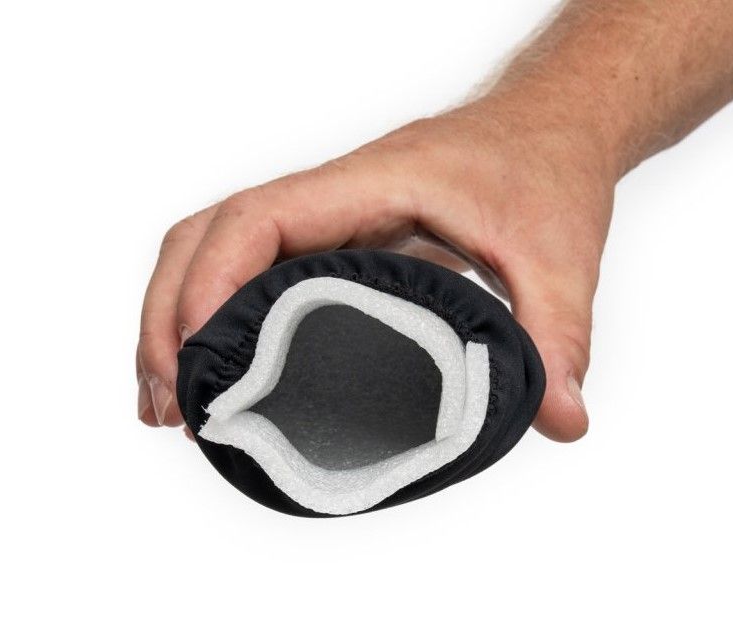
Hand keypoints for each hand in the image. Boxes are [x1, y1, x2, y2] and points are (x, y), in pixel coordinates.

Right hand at [137, 95, 617, 440]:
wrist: (550, 129)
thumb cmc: (545, 168)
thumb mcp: (561, 254)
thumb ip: (558, 336)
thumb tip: (563, 419)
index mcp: (370, 186)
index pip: (257, 218)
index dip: (210, 284)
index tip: (197, 360)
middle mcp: (333, 200)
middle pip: (207, 237)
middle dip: (169, 317)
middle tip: (170, 408)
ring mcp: (328, 222)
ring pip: (217, 253)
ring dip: (178, 321)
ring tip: (170, 407)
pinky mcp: (337, 245)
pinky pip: (253, 273)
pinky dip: (217, 320)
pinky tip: (221, 376)